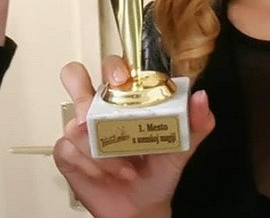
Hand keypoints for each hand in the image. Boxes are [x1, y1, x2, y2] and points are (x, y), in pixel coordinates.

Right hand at [53, 57, 214, 217]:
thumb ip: (196, 122)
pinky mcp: (69, 154)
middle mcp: (99, 108)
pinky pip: (69, 150)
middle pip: (74, 77)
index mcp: (125, 97)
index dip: (113, 66)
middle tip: (94, 110)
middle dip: (80, 88)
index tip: (123, 78)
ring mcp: (80, 130)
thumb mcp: (182, 146)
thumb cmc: (158, 169)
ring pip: (74, 123)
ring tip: (126, 166)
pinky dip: (91, 165)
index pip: (112, 66)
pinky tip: (108, 174)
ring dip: (101, 149)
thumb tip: (201, 99)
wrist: (143, 206)